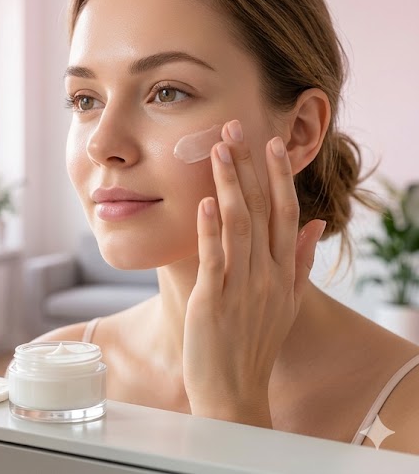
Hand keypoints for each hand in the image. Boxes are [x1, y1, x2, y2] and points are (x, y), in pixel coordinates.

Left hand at [182, 119, 325, 426]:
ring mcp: (242, 287)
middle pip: (262, 209)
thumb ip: (298, 261)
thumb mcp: (285, 302)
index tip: (271, 142)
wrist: (233, 393)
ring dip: (228, 185)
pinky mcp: (214, 301)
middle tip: (235, 127)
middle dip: (250, 166)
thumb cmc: (252, 346)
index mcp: (283, 272)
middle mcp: (267, 275)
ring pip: (239, 225)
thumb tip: (315, 221)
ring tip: (218, 150)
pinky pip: (215, 259)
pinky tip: (205, 202)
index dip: (278, 176)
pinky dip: (210, 229)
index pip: (285, 212)